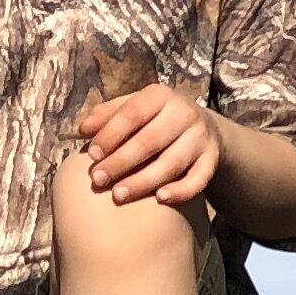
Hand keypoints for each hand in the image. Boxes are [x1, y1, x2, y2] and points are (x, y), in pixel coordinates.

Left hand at [78, 82, 222, 207]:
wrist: (202, 128)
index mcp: (160, 95)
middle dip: (121, 162)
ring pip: (172, 162)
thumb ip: (107, 115)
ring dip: (143, 181)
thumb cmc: (154, 120)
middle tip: (97, 181)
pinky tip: (160, 199)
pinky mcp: (212, 158)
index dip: (110, 135)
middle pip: (150, 140)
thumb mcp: (133, 107)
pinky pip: (199, 178)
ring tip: (119, 195)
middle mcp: (184, 112)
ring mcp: (201, 136)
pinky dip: (182, 190)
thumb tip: (83, 129)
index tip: (91, 155)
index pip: (132, 114)